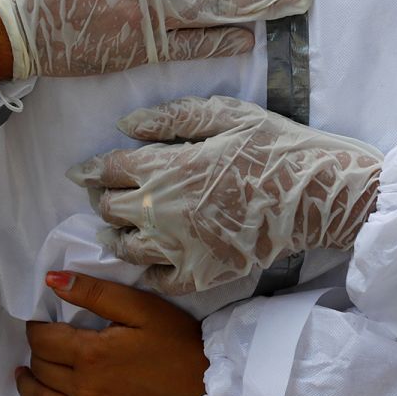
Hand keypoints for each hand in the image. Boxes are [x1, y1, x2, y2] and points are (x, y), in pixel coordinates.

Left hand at [17, 271, 207, 395]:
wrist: (210, 385)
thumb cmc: (177, 341)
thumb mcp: (140, 306)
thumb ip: (93, 292)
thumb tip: (51, 281)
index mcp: (91, 353)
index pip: (42, 339)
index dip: (36, 327)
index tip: (41, 322)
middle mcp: (85, 390)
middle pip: (41, 368)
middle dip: (37, 352)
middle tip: (46, 343)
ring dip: (30, 385)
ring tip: (29, 373)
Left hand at [68, 96, 383, 293]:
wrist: (316, 195)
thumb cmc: (273, 146)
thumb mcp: (224, 114)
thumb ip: (170, 119)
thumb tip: (125, 125)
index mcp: (164, 168)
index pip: (108, 170)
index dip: (89, 171)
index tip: (79, 173)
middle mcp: (161, 210)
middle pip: (110, 210)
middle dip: (100, 201)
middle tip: (103, 198)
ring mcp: (179, 247)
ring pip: (126, 249)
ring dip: (114, 238)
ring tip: (112, 233)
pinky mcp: (201, 274)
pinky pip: (158, 281)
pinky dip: (147, 272)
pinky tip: (149, 263)